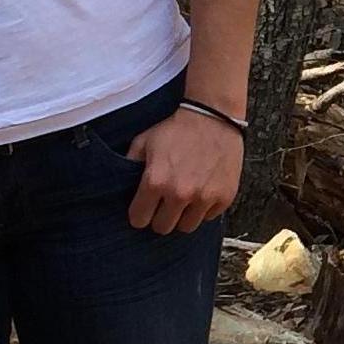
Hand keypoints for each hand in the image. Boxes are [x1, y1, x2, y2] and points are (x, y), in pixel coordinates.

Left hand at [124, 107, 241, 234]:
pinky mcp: (224, 197)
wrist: (214, 116)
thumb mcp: (144, 141)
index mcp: (156, 181)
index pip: (139, 220)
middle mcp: (180, 193)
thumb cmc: (177, 129)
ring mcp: (204, 197)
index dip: (139, 214)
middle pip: (163, 227)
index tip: (144, 208)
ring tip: (184, 199)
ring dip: (183, 216)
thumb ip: (129, 164)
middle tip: (164, 203)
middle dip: (160, 217)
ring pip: (186, 227)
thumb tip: (119, 185)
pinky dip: (204, 208)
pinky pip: (208, 217)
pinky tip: (202, 190)